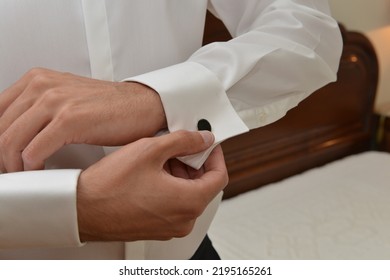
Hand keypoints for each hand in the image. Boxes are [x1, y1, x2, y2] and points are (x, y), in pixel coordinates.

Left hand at [0, 68, 166, 171]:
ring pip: (11, 142)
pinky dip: (31, 168)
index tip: (3, 157)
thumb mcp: (66, 98)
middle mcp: (42, 86)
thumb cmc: (109, 107)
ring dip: (13, 166)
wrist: (142, 105)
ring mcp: (55, 101)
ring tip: (22, 176)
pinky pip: (33, 152)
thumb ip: (38, 110)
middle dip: (1, 158)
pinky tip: (40, 172)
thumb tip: (16, 136)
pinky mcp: (70, 119)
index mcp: (37, 79)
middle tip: (9, 172)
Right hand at [76, 130, 227, 241]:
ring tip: (160, 158)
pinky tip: (151, 174)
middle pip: (203, 186)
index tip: (206, 144)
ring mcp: (169, 227)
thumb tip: (204, 139)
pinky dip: (170, 188)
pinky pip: (173, 205)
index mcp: (189, 203)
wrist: (80, 209)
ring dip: (180, 175)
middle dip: (194, 163)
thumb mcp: (150, 150)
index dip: (215, 156)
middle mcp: (183, 220)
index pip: (219, 177)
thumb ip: (184, 141)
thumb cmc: (109, 186)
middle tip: (179, 147)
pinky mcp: (156, 228)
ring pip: (188, 195)